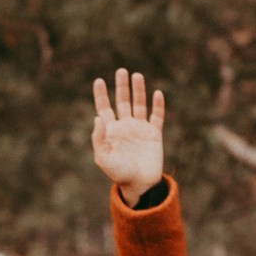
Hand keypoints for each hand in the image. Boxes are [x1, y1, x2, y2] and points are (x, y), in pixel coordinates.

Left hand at [91, 68, 165, 203]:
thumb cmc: (118, 173)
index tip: (99, 80)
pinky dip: (157, 105)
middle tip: (121, 71)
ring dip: (138, 91)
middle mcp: (125, 126)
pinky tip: (157, 94)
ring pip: (139, 104)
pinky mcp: (154, 134)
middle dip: (122, 86)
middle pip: (123, 101)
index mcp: (111, 131)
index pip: (104, 108)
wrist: (139, 185)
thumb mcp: (103, 157)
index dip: (101, 94)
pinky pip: (157, 117)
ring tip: (137, 75)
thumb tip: (97, 118)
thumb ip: (99, 138)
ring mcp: (140, 129)